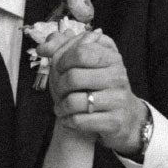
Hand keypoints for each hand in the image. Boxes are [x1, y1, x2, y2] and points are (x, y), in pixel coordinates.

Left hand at [47, 30, 149, 156]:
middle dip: (59, 86)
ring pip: (75, 101)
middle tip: (58, 91)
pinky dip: (68, 120)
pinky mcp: (114, 121)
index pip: (81, 52)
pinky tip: (69, 118)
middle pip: (74, 77)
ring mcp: (118, 99)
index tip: (60, 68)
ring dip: (61, 106)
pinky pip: (80, 120)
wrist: (125, 116)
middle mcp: (118, 76)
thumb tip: (42, 48)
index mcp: (112, 57)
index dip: (63, 60)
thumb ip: (63, 46)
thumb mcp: (87, 61)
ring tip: (61, 107)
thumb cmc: (99, 85)